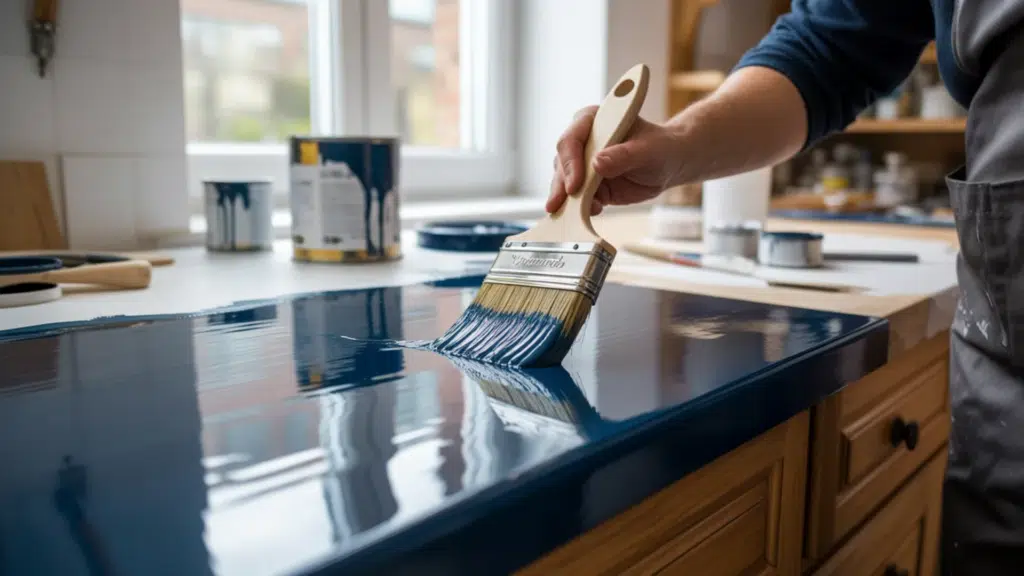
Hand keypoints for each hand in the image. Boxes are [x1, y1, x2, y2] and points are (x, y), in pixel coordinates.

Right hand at [546, 106, 684, 215]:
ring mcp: (582, 164)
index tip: (575, 184)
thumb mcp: (647, 150)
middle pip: (562, 163)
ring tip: (576, 213)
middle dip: (563, 185)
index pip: (571, 139)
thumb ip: (624, 155)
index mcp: (593, 121)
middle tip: (564, 204)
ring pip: (564, 182)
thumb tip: (597, 163)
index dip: (570, 162)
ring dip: (568, 199)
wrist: (668, 164)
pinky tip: (586, 214)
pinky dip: (577, 208)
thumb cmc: (659, 148)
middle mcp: (582, 141)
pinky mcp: (588, 185)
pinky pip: (576, 198)